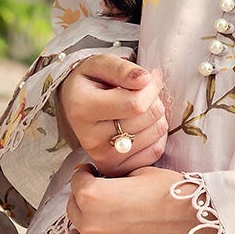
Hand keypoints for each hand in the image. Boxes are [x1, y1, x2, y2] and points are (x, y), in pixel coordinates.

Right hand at [56, 53, 167, 174]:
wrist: (77, 106)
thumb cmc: (91, 82)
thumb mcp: (99, 65)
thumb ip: (121, 68)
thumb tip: (146, 79)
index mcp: (83, 109)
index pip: (135, 103)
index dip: (151, 87)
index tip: (149, 78)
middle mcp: (90, 138)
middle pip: (148, 117)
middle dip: (153, 99)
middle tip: (141, 92)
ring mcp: (103, 158)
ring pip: (156, 132)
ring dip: (157, 115)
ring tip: (139, 108)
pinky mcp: (116, 168)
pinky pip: (156, 150)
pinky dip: (157, 135)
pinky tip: (142, 125)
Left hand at [60, 167, 199, 233]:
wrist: (203, 219)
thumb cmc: (176, 192)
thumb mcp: (140, 173)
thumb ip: (114, 181)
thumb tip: (107, 185)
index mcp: (93, 196)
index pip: (76, 183)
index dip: (85, 176)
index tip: (91, 175)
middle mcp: (91, 226)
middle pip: (73, 215)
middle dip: (83, 206)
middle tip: (99, 204)